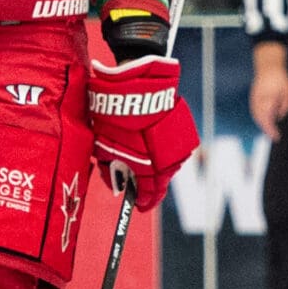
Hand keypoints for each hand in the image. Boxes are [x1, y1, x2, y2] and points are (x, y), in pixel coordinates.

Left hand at [87, 54, 199, 209]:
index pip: (150, 194)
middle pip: (159, 180)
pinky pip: (171, 147)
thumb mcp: (105, 145)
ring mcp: (178, 145)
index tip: (139, 205)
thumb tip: (117, 181)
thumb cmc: (115, 115)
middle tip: (135, 181)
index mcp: (149, 168)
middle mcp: (169, 161)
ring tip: (138, 155)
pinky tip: (148, 141)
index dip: (143, 201)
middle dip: (147, 182)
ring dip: (154, 163)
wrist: (137, 82)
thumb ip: (111, 168)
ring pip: (167, 163)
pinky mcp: (182, 129)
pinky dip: (160, 147)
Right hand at [249, 50, 287, 139]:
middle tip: (275, 136)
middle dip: (267, 129)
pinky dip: (260, 119)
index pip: (267, 117)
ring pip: (256, 116)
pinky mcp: (253, 98)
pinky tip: (266, 123)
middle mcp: (258, 99)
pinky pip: (255, 112)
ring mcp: (254, 98)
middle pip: (260, 118)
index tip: (276, 136)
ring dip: (263, 125)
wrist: (268, 67)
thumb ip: (284, 105)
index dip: (271, 129)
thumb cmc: (280, 79)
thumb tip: (279, 117)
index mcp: (268, 97)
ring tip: (272, 132)